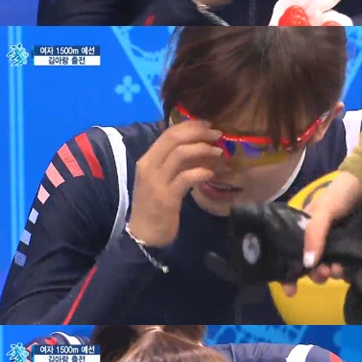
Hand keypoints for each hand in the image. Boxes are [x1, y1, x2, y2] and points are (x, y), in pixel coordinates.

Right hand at [127, 120, 223, 246]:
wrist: (143, 235)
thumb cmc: (155, 206)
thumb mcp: (163, 180)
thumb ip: (177, 164)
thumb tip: (200, 148)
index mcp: (147, 159)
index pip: (168, 133)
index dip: (190, 126)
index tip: (208, 125)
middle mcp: (149, 166)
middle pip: (174, 138)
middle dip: (198, 133)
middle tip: (217, 134)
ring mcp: (156, 181)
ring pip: (180, 154)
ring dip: (203, 149)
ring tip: (219, 152)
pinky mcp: (166, 197)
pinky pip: (186, 177)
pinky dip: (201, 172)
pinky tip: (211, 174)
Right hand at [282, 172, 361, 296]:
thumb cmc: (342, 194)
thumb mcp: (323, 211)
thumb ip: (314, 235)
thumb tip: (308, 264)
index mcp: (305, 227)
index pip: (291, 251)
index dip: (288, 271)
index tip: (290, 290)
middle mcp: (320, 238)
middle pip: (312, 264)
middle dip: (315, 274)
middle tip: (322, 274)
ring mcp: (339, 244)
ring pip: (330, 267)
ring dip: (331, 273)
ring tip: (337, 270)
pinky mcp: (356, 248)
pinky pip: (349, 266)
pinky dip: (347, 271)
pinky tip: (349, 271)